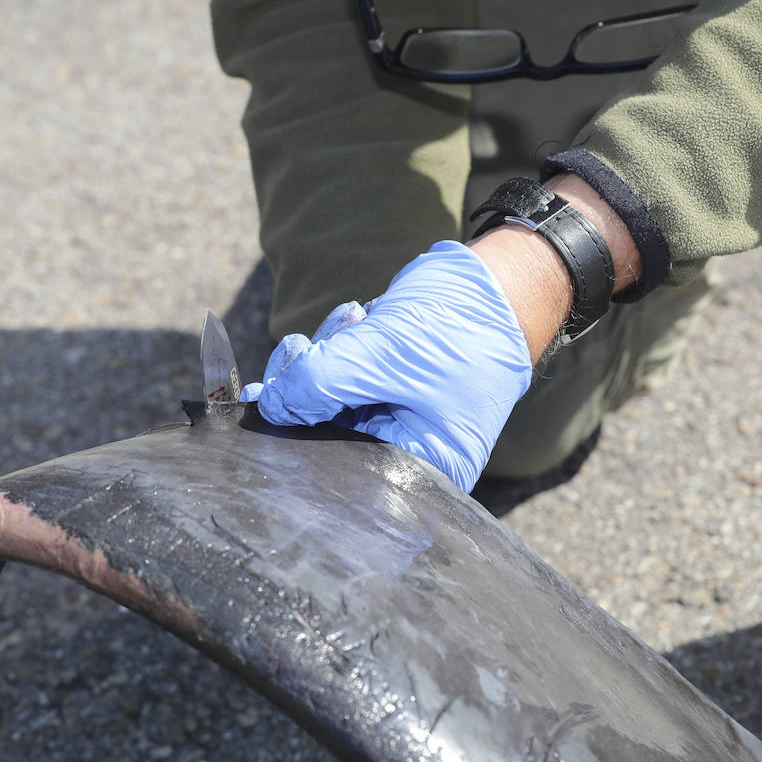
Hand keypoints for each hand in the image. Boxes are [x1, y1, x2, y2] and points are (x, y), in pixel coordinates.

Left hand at [241, 240, 531, 490]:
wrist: (494, 286)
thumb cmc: (461, 329)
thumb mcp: (385, 355)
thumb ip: (320, 383)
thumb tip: (268, 406)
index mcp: (422, 470)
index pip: (340, 475)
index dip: (299, 441)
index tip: (267, 401)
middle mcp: (405, 455)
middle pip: (324, 440)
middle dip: (306, 389)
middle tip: (302, 348)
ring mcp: (391, 422)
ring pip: (324, 403)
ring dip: (321, 357)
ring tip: (351, 321)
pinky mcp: (381, 392)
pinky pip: (336, 379)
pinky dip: (334, 347)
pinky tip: (355, 321)